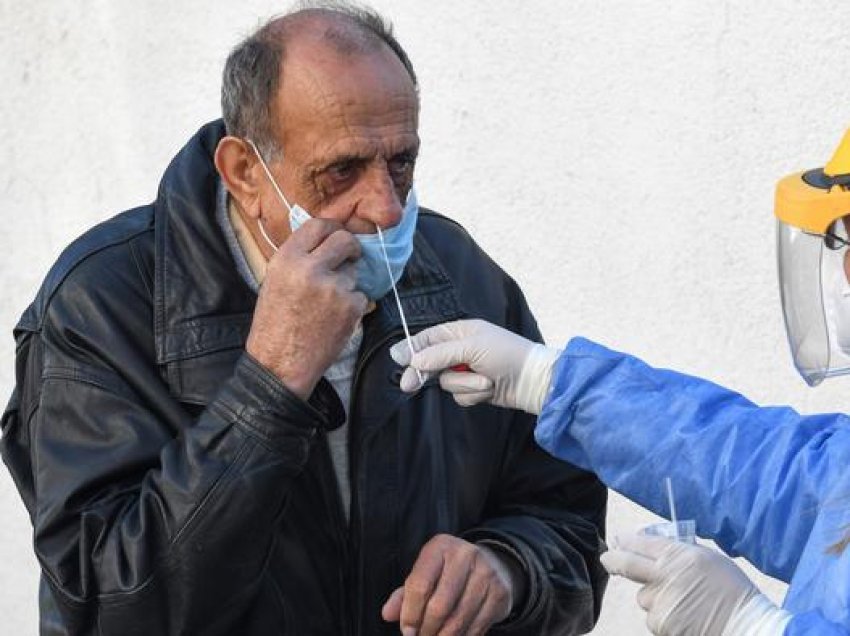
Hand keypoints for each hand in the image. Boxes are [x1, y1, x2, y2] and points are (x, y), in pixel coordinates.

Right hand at [246, 219, 367, 397]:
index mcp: (287, 259)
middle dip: (350, 248)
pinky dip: (352, 306)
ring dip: (347, 282)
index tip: (336, 237)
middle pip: (345, 240)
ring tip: (327, 304)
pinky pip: (360, 295)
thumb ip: (299, 258)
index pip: (319, 225)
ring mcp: (333, 287)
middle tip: (348, 259)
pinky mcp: (351, 307)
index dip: (332, 229)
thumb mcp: (275, 281)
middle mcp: (310, 268)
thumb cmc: (275, 324)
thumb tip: (325, 240)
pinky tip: (334, 319)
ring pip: (354, 271)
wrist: (280, 364)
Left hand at [381, 534, 515, 635]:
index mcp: (441, 546)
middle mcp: (465, 555)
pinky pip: (476, 627)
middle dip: (426, 630)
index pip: (419, 584)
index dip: (409, 613)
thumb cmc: (448, 572)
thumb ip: (404, 594)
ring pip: (458, 620)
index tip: (407, 631)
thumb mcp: (426, 573)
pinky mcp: (500, 593)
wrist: (491, 565)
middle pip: (439, 606)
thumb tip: (387, 614)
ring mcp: (486, 573)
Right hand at [389, 319, 559, 412]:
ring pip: (446, 382)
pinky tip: (489, 389)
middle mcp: (460, 350)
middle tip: (408, 385)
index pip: (427, 339)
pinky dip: (473, 394)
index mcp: (460, 332)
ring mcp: (467, 370)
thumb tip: (412, 359)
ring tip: (485, 380)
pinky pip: (459, 396)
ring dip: (465, 384)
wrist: (533, 381)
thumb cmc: (506, 355)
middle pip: (430, 363)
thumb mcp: (471, 348)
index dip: (411, 349)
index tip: (397, 360)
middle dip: (425, 373)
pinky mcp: (474, 389)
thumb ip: (440, 353)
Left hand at [601, 533, 758, 635]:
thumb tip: (654, 544)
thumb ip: (681, 551)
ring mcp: (662, 601)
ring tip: (682, 602)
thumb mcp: (709, 558)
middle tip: (606, 558)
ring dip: (654, 597)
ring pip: (643, 596)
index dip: (625, 541)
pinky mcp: (662, 624)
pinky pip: (653, 617)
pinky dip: (663, 617)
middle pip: (626, 564)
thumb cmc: (732, 590)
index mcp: (679, 555)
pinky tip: (685, 617)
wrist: (746, 627)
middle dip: (612, 559)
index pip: (641, 542)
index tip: (618, 540)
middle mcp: (665, 575)